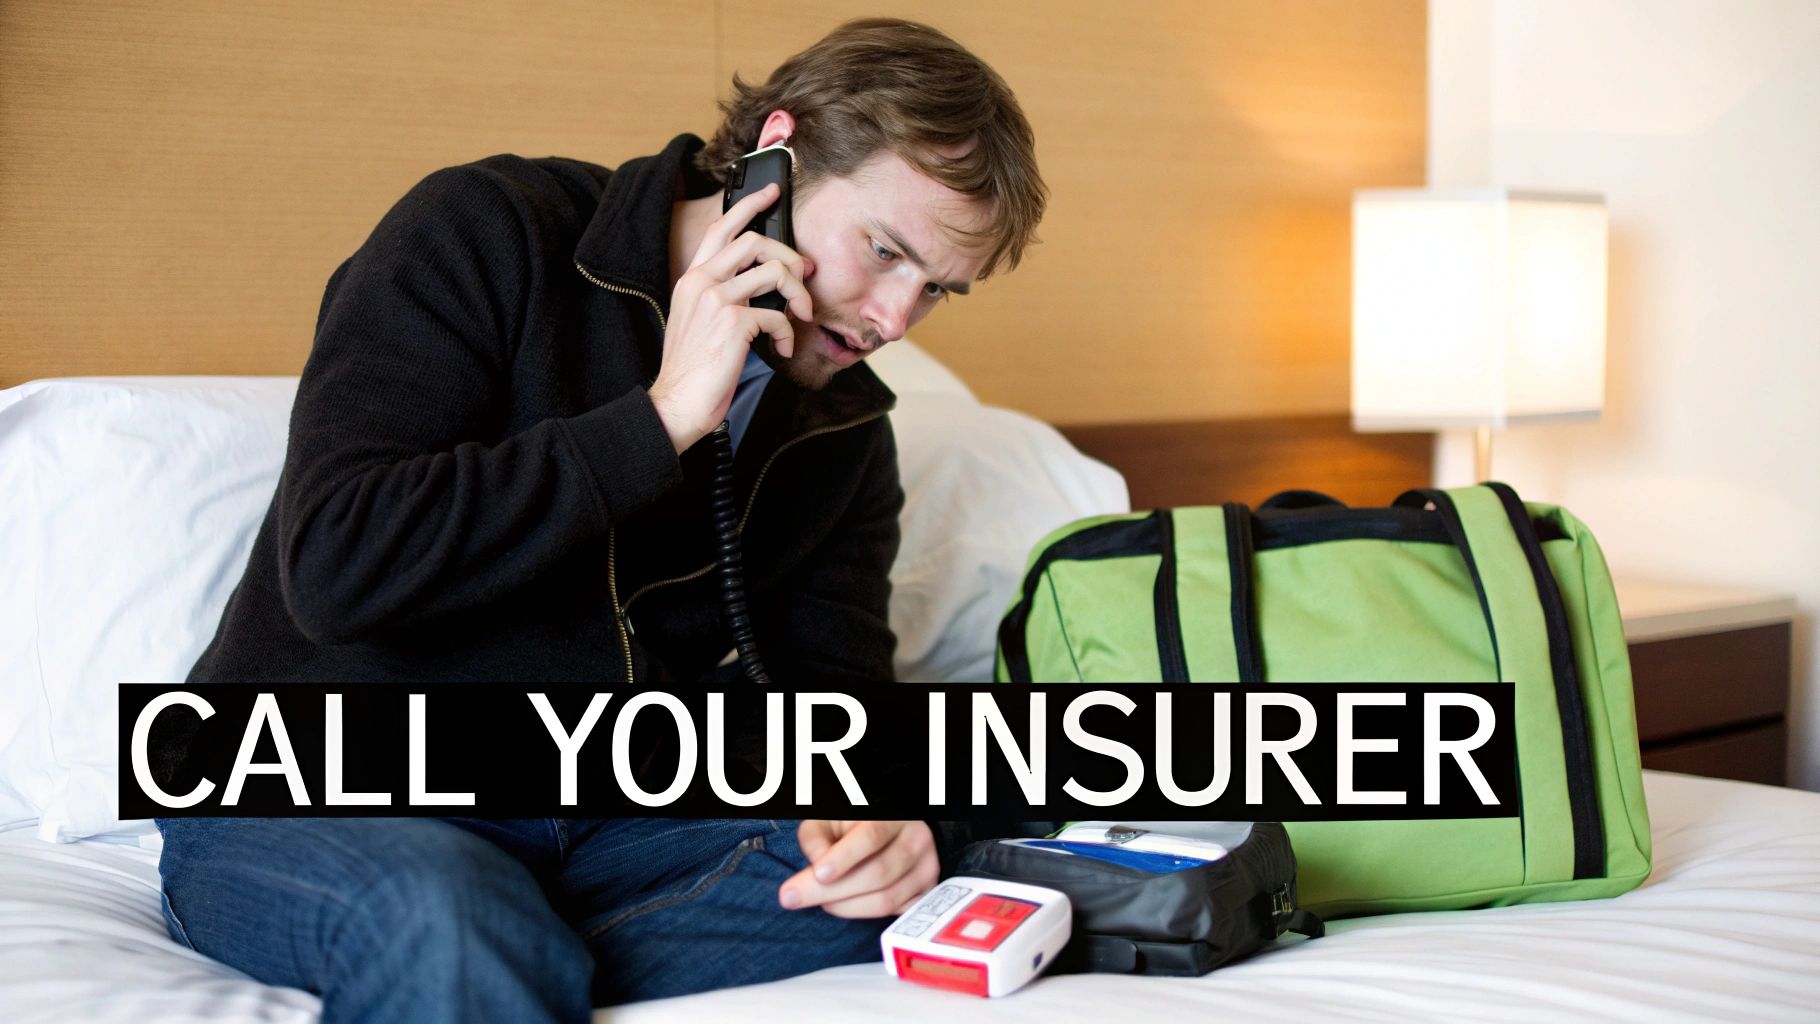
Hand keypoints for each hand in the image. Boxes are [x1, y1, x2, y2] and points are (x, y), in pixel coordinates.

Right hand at [649, 183, 812, 451]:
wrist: (678, 403)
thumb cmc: (694, 370)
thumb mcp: (702, 322)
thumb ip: (724, 298)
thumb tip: (766, 290)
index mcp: (692, 279)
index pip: (720, 229)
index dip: (748, 206)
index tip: (771, 192)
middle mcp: (700, 281)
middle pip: (754, 241)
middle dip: (789, 256)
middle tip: (804, 276)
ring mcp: (716, 299)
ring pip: (773, 270)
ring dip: (797, 293)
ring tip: (801, 315)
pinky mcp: (733, 322)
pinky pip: (777, 313)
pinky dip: (787, 332)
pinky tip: (781, 348)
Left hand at [778, 820, 938, 918]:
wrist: (892, 833)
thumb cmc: (852, 827)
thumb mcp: (828, 821)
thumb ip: (816, 838)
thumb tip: (816, 871)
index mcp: (893, 816)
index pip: (871, 837)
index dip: (844, 857)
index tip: (819, 874)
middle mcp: (916, 840)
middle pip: (877, 874)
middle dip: (831, 892)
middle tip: (793, 898)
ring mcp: (926, 869)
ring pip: (886, 900)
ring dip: (845, 906)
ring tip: (821, 901)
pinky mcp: (926, 893)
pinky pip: (894, 915)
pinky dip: (864, 915)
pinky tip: (845, 905)